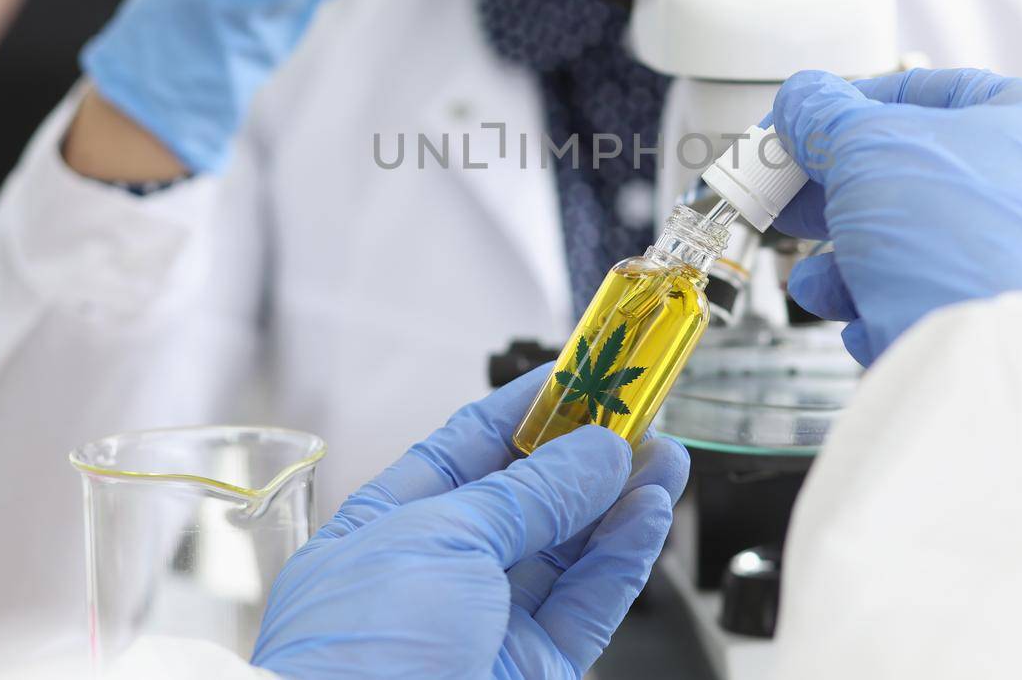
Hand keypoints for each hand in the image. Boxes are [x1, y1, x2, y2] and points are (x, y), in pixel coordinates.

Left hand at [251, 369, 688, 679]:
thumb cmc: (356, 654)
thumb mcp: (440, 540)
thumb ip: (530, 494)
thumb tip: (596, 451)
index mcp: (387, 529)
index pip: (466, 450)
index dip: (525, 407)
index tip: (580, 372)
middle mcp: (440, 577)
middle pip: (527, 498)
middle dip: (585, 451)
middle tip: (639, 408)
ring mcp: (490, 628)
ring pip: (569, 549)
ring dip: (619, 498)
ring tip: (665, 452)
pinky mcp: (537, 671)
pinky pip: (591, 602)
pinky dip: (626, 556)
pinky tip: (652, 509)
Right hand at [771, 68, 1021, 366]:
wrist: (996, 365)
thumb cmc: (960, 238)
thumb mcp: (868, 147)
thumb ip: (825, 116)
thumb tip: (800, 101)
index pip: (931, 92)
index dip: (853, 102)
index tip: (803, 120)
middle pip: (913, 175)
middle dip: (836, 192)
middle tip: (785, 196)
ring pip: (914, 246)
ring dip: (846, 261)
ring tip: (814, 281)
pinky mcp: (1003, 325)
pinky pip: (929, 301)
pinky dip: (883, 306)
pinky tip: (861, 320)